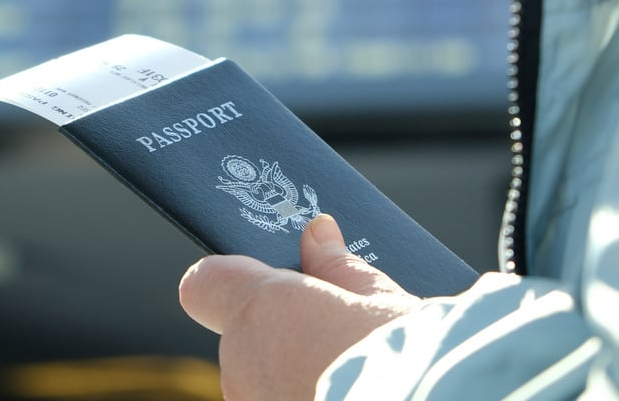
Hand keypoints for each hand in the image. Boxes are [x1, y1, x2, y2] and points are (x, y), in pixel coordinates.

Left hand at [178, 214, 421, 400]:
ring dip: (292, 373)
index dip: (232, 280)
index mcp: (261, 310)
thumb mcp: (380, 300)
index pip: (207, 282)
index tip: (268, 281)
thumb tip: (319, 233)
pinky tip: (349, 395)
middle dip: (282, 332)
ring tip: (351, 376)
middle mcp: (242, 367)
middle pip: (244, 337)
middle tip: (334, 334)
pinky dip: (301, 398)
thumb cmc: (412, 360)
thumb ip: (338, 266)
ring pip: (260, 381)